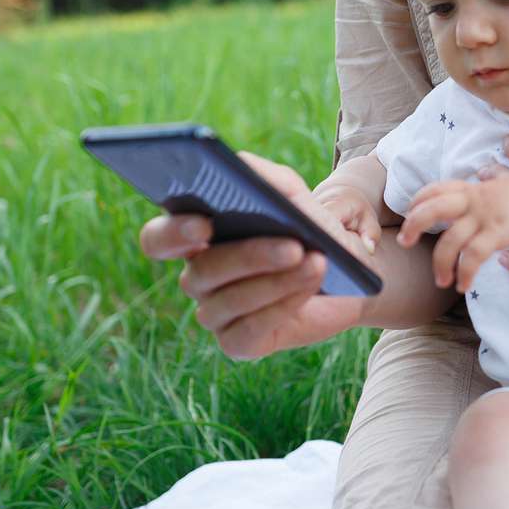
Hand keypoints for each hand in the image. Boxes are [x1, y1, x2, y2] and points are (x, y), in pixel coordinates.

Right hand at [138, 152, 368, 359]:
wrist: (350, 274)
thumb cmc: (311, 228)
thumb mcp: (294, 197)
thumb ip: (266, 178)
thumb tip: (240, 165)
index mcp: (194, 238)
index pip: (157, 240)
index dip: (173, 234)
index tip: (204, 223)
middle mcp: (198, 277)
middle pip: (201, 272)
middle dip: (249, 257)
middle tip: (292, 245)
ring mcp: (215, 313)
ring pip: (228, 301)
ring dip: (276, 280)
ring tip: (316, 260)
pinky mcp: (239, 343)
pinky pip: (249, 330)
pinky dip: (284, 305)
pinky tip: (311, 285)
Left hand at [396, 174, 508, 292]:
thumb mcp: (502, 193)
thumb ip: (483, 201)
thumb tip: (471, 214)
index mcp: (474, 189)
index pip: (435, 190)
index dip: (417, 202)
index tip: (410, 216)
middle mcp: (475, 200)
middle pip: (431, 207)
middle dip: (413, 225)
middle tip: (404, 242)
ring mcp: (486, 216)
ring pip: (449, 239)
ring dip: (439, 263)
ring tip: (440, 281)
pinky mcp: (500, 232)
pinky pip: (473, 255)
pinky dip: (464, 273)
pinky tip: (463, 285)